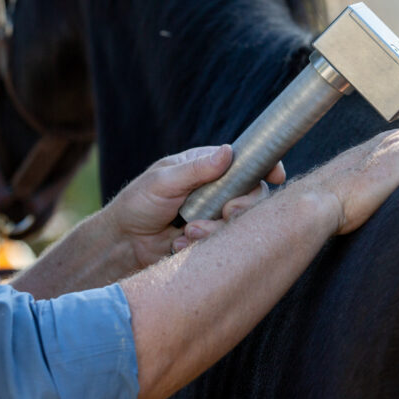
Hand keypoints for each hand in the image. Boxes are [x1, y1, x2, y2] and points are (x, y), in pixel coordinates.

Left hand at [101, 145, 285, 267]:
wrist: (122, 245)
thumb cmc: (137, 204)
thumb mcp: (163, 181)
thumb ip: (196, 170)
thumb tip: (228, 152)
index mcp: (207, 167)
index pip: (244, 162)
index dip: (265, 167)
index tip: (276, 175)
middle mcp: (217, 190)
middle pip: (251, 196)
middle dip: (242, 206)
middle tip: (227, 212)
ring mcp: (215, 216)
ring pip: (239, 223)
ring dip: (215, 229)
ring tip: (187, 233)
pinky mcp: (210, 240)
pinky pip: (223, 244)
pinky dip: (203, 245)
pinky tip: (180, 245)